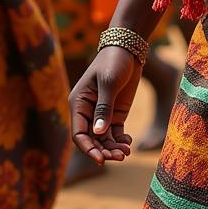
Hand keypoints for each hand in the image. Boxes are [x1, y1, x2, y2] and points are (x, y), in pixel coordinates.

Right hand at [69, 46, 139, 165]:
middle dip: (104, 150)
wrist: (129, 49)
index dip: (88, 148)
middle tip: (119, 157)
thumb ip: (104, 108)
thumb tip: (98, 133)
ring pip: (104, 139)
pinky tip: (128, 143)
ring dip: (113, 148)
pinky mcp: (115, 113)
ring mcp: (102, 114)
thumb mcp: (109, 83)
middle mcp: (88, 112)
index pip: (78, 133)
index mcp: (78, 103)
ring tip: (126, 152)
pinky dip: (120, 141)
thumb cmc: (114, 62)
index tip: (100, 159)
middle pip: (92, 140)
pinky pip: (115, 133)